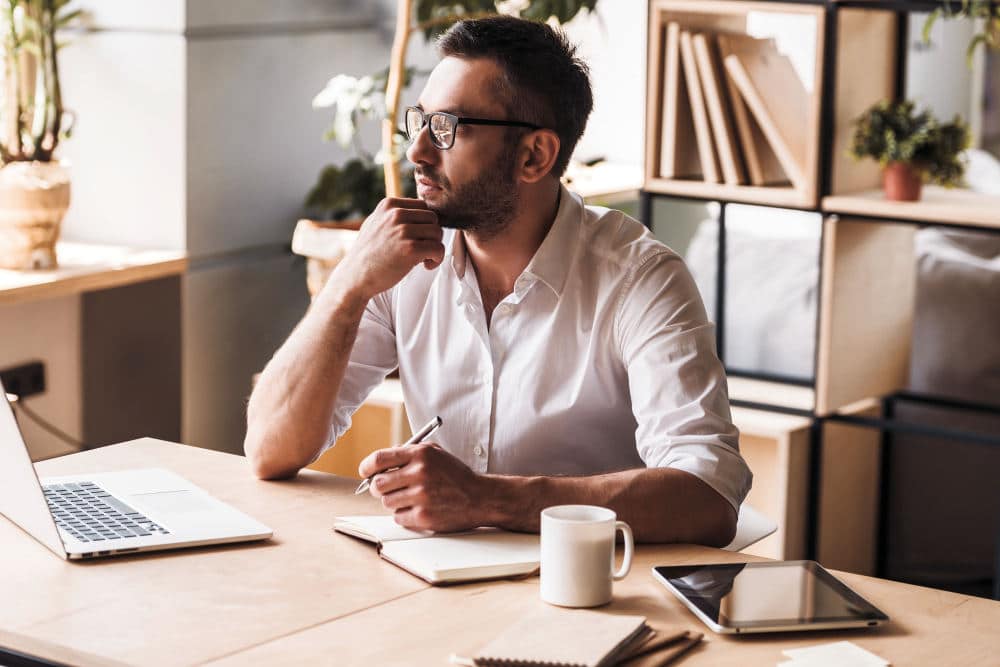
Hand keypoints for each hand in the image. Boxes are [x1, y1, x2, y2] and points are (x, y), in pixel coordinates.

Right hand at [338, 197, 444, 299]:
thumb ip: (393, 215)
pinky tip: (426, 265)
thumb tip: (417, 209)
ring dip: (435, 247)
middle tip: (422, 250)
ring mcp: (403, 231)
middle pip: (433, 218)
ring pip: (438, 232)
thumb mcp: (375, 223)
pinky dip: (437, 259)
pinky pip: (438, 248)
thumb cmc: (368, 254)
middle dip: (431, 235)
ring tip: (423, 258)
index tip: (418, 238)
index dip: (424, 223)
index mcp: (389, 205)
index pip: (423, 206)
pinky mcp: (410, 249)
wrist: (355, 277)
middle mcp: (396, 214)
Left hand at [358, 443, 487, 532]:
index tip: (365, 472)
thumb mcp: (436, 454)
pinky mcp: (424, 516)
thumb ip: (408, 452)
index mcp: (421, 454)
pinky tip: (419, 509)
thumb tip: (380, 461)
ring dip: (394, 502)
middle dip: (378, 488)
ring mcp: (421, 496)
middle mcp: (420, 473)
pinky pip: (398, 517)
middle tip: (385, 489)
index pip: (379, 459)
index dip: (366, 467)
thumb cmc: (456, 475)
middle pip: (378, 484)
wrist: (480, 497)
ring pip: (387, 502)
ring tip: (410, 498)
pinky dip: (404, 515)